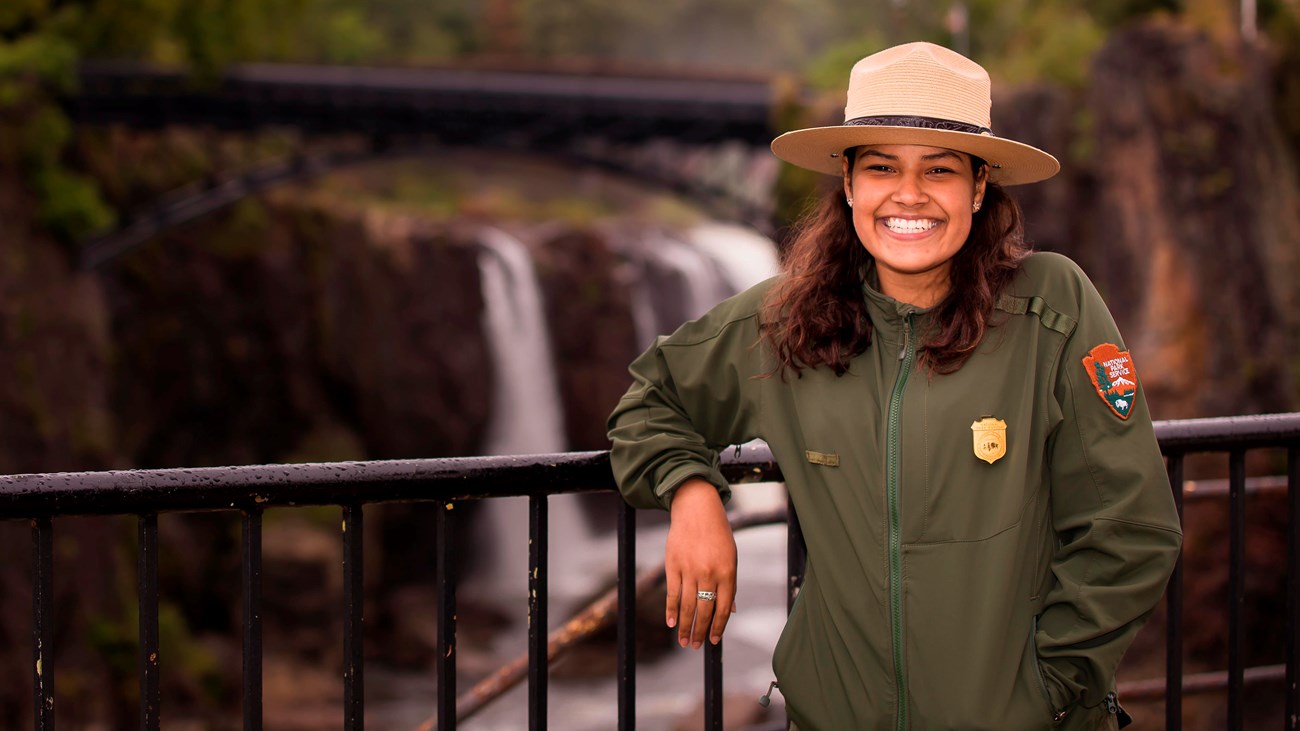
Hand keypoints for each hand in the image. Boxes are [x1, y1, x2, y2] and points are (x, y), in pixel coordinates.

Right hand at [665, 478, 736, 648]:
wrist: (697, 510)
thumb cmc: (718, 535)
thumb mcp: (730, 558)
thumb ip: (729, 585)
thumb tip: (729, 611)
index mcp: (727, 573)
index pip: (723, 609)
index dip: (718, 627)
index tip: (714, 642)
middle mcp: (709, 573)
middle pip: (704, 611)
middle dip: (700, 632)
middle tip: (694, 646)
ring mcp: (689, 569)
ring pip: (687, 605)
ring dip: (685, 626)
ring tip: (683, 641)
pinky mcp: (673, 565)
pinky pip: (672, 593)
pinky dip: (670, 610)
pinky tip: (670, 623)